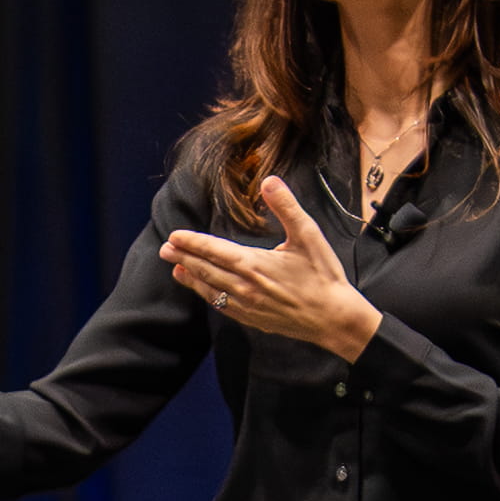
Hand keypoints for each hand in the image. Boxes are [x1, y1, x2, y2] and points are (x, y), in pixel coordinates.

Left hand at [158, 178, 382, 359]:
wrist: (334, 319)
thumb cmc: (324, 275)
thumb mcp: (308, 235)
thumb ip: (287, 207)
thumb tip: (270, 181)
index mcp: (254, 265)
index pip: (214, 251)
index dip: (192, 243)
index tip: (174, 236)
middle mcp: (244, 287)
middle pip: (205, 270)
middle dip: (183, 258)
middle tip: (165, 249)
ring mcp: (246, 306)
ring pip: (210, 290)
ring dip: (191, 278)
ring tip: (175, 268)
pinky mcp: (252, 319)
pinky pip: (222, 306)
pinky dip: (207, 296)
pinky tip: (203, 290)